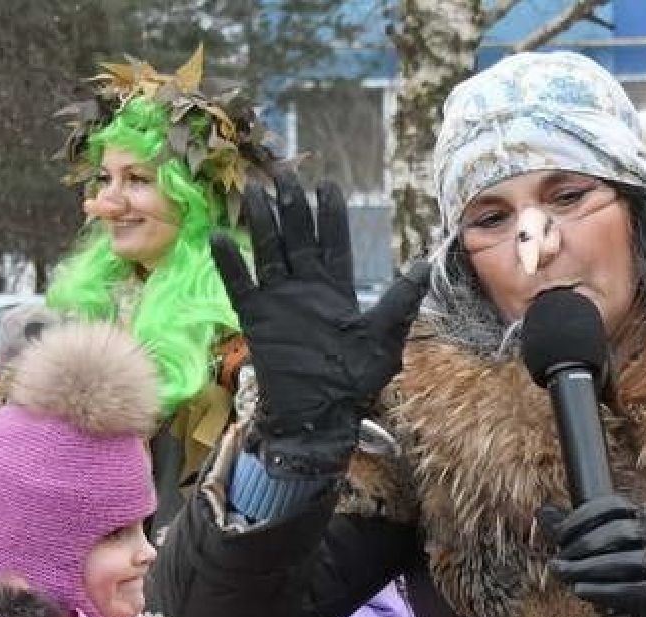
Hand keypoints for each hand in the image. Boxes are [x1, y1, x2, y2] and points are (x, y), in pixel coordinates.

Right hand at [211, 170, 429, 477]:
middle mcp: (306, 287)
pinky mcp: (256, 318)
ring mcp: (279, 300)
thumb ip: (400, 301)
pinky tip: (221, 236)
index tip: (326, 185)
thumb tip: (424, 264)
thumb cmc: (355, 380)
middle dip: (291, 205)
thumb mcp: (384, 337)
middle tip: (283, 172)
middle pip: (297, 237)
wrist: (321, 415)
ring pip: (268, 251)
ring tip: (253, 190)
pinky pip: (240, 285)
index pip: (332, 241)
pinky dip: (231, 263)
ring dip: (261, 222)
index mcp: (336, 288)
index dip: (329, 214)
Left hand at [546, 494, 645, 616]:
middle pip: (616, 533)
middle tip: (555, 562)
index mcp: (639, 515)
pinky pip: (630, 589)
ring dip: (587, 568)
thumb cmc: (633, 554)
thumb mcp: (612, 534)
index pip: (613, 506)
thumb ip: (577, 526)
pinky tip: (579, 590)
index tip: (559, 535)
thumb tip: (541, 513)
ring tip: (561, 575)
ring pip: (624, 561)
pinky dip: (602, 590)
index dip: (583, 517)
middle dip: (581, 546)